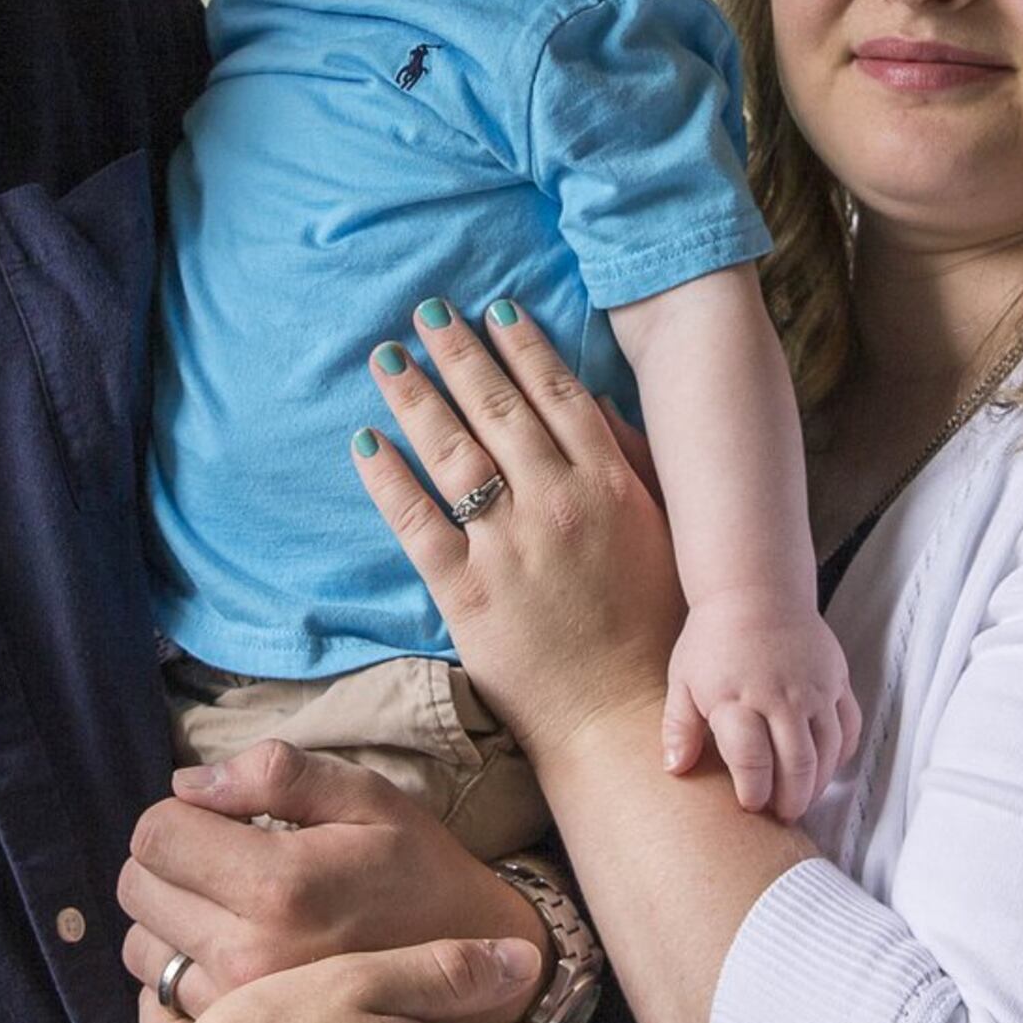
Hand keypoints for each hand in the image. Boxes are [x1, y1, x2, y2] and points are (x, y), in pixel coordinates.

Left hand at [118, 741, 546, 1022]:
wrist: (479, 985)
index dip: (178, 816)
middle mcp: (248, 954)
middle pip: (138, 890)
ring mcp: (238, 1010)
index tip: (217, 822)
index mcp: (279, 885)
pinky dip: (176, 979)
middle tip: (223, 864)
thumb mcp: (373, 802)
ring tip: (232, 916)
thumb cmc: (422, 879)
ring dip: (171, 924)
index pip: (156, 836)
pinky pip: (156, 1007)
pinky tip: (222, 965)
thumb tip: (189, 782)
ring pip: (141, 950)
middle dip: (170, 864)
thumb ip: (279, 775)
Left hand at [348, 300, 689, 771]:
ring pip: (453, 453)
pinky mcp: (467, 593)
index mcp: (609, 486)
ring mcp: (509, 548)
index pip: (556, 394)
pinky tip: (365, 442)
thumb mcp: (657, 533)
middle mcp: (558, 505)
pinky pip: (416, 522)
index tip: (492, 306)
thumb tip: (590, 403)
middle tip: (426, 312)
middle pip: (497, 409)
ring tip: (387, 359)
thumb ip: (628, 464)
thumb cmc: (650, 628)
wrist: (621, 717)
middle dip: (458, 353)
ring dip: (415, 398)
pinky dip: (387, 478)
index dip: (521, 344)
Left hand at [665, 594, 860, 821]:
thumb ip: (678, 727)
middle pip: (797, 764)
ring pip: (828, 752)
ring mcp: (814, 688)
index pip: (752, 760)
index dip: (753, 792)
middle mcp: (780, 695)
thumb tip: (674, 769)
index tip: (749, 805)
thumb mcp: (682, 680)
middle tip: (781, 814)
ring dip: (817, 784)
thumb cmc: (713, 640)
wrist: (755, 590)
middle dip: (791, 800)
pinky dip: (841, 755)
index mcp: (737, 698)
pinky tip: (825, 768)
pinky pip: (849, 728)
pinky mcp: (837, 679)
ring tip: (802, 799)